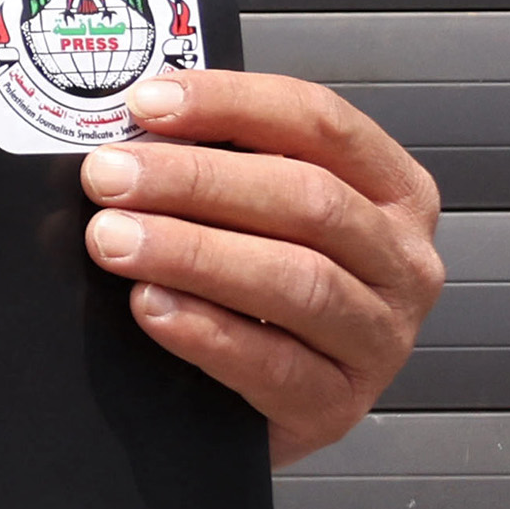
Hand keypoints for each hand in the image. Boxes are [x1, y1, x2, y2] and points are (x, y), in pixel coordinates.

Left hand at [82, 67, 444, 463]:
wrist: (254, 400)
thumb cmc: (257, 289)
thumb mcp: (252, 215)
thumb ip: (215, 170)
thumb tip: (127, 139)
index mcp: (391, 192)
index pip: (320, 123)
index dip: (231, 104)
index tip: (147, 104)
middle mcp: (399, 260)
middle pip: (309, 200)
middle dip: (196, 182)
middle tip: (110, 177)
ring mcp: (379, 336)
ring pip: (297, 280)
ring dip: (192, 253)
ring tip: (113, 240)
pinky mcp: (338, 404)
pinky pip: (275, 364)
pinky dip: (204, 330)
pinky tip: (150, 306)